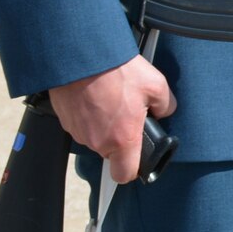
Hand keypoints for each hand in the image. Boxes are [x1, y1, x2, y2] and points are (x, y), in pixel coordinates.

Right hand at [50, 56, 174, 184]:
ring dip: (105, 124)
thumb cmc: (118, 72)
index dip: (133, 169)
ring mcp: (78, 131)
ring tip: (114, 99)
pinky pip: (83, 124)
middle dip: (122, 137)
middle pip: (112, 152)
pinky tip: (99, 95)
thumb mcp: (156, 85)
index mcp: (121, 139)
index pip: (124, 174)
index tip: (139, 157)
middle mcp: (97, 141)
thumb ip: (166, 105)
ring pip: (96, 137)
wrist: (84, 57)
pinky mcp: (66, 120)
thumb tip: (165, 111)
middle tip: (130, 114)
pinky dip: (91, 115)